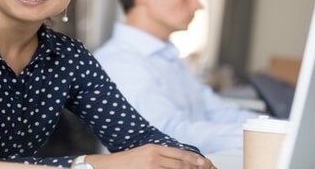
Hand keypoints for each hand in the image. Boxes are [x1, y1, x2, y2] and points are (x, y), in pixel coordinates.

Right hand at [85, 144, 217, 168]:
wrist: (108, 166)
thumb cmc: (125, 162)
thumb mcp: (144, 154)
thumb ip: (159, 155)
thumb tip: (177, 160)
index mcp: (154, 148)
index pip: (180, 153)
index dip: (195, 159)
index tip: (206, 163)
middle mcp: (154, 156)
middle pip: (181, 164)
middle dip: (194, 168)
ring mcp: (151, 167)